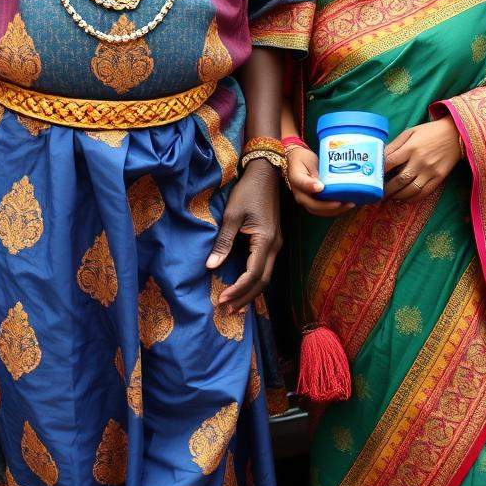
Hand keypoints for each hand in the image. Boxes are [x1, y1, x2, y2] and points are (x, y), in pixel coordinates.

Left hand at [206, 160, 281, 312]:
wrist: (267, 173)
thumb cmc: (247, 191)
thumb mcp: (232, 215)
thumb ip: (223, 242)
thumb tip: (210, 267)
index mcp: (265, 240)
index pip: (252, 274)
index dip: (237, 290)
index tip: (221, 300)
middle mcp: (274, 246)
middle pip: (262, 281)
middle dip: (244, 298)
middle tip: (226, 311)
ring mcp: (276, 245)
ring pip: (266, 277)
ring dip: (250, 293)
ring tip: (233, 306)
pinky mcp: (273, 242)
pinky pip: (265, 268)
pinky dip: (254, 282)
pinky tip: (242, 288)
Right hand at [286, 146, 354, 217]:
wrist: (298, 161)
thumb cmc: (303, 160)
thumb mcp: (306, 161)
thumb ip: (312, 172)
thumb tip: (320, 187)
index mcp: (297, 182)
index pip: (304, 187)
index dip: (313, 188)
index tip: (322, 188)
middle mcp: (301, 195)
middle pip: (315, 206)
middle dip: (331, 207)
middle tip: (345, 203)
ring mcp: (308, 201)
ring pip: (321, 212)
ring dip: (336, 211)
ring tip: (350, 204)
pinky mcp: (315, 202)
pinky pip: (325, 210)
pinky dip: (337, 210)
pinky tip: (347, 205)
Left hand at [383, 118, 461, 200]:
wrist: (455, 134)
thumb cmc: (429, 132)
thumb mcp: (410, 132)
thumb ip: (395, 144)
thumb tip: (380, 156)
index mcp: (411, 147)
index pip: (390, 162)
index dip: (380, 171)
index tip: (373, 177)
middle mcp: (420, 161)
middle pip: (399, 180)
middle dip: (387, 189)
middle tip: (378, 193)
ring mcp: (430, 171)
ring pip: (411, 190)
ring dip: (398, 196)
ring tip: (390, 197)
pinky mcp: (439, 178)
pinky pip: (424, 193)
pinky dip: (412, 199)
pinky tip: (404, 199)